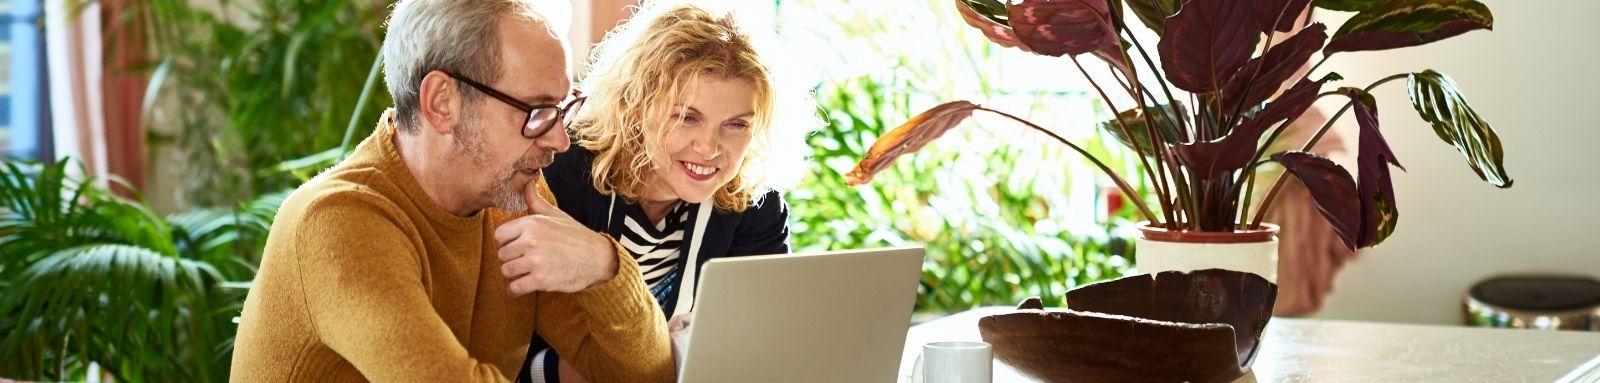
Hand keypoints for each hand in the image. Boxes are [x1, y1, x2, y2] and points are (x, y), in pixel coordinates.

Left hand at [494, 180, 617, 295]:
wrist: (599, 259)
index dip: (506, 243)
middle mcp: (532, 240)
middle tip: (525, 262)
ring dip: (514, 275)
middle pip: (501, 255)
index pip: (499, 236)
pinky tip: (525, 285)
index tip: (517, 248)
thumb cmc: (576, 236)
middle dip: (511, 260)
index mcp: (532, 223)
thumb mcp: (556, 214)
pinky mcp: (541, 280)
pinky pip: (514, 288)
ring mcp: (536, 261)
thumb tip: (527, 181)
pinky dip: (516, 290)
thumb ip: (535, 200)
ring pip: (506, 271)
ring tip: (527, 273)